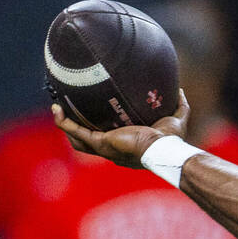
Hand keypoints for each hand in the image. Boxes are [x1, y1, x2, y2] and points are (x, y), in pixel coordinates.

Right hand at [51, 88, 189, 167]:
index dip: (98, 127)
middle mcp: (112, 148)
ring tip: (58, 108)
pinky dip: (64, 122)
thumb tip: (180, 90)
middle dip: (76, 127)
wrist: (163, 148)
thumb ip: (179, 105)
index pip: (108, 138)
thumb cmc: (170, 139)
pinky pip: (75, 132)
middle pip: (87, 140)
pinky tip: (57, 109)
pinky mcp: (100, 142)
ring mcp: (104, 147)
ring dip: (65, 125)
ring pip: (77, 139)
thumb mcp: (176, 119)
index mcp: (126, 144)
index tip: (93, 111)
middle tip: (69, 109)